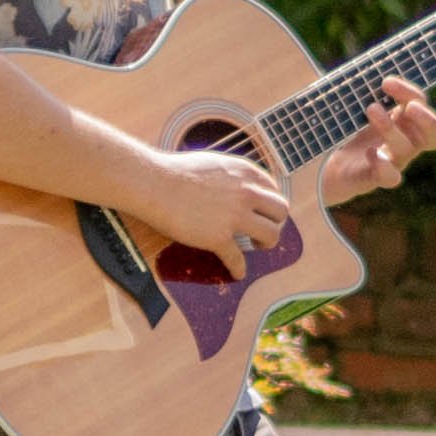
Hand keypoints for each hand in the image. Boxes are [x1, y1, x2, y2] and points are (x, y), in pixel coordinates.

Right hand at [138, 147, 287, 277]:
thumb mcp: (214, 163)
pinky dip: (239, 269)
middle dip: (275, 222)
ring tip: (256, 246)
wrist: (153, 184)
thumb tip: (239, 186)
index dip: (269, 203)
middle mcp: (246, 193)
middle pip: (281, 211)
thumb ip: (232, 175)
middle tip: (263, 229)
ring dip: (267, 244)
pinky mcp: (218, 238)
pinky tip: (237, 273)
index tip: (263, 212)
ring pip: (271, 235)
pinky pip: (238, 259)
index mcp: (245, 172)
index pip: (273, 189)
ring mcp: (234, 217)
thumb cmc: (176, 172)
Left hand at [321, 77, 435, 206]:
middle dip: (427, 118)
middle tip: (409, 107)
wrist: (315, 167)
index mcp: (399, 119)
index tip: (385, 82)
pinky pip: (391, 178)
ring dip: (392, 128)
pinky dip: (384, 166)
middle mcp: (402, 141)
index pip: (420, 103)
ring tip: (370, 110)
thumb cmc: (334, 129)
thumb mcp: (342, 102)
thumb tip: (315, 46)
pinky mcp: (372, 179)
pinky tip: (370, 153)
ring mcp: (390, 161)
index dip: (409, 92)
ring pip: (408, 149)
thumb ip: (346, 83)